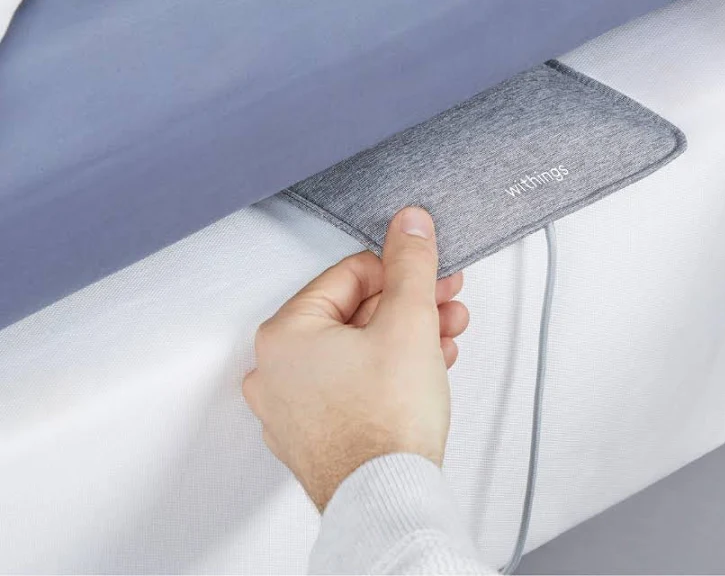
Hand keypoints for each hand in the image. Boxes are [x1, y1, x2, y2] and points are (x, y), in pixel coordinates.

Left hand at [242, 207, 468, 510]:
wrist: (388, 503)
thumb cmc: (386, 425)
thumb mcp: (409, 322)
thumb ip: (410, 264)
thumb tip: (409, 224)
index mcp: (285, 334)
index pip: (351, 274)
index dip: (400, 272)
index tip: (431, 275)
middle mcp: (276, 371)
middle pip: (355, 313)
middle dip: (410, 306)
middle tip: (445, 304)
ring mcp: (292, 408)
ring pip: (357, 350)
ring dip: (407, 337)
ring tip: (446, 337)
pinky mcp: (314, 436)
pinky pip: (352, 384)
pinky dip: (389, 371)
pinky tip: (427, 369)